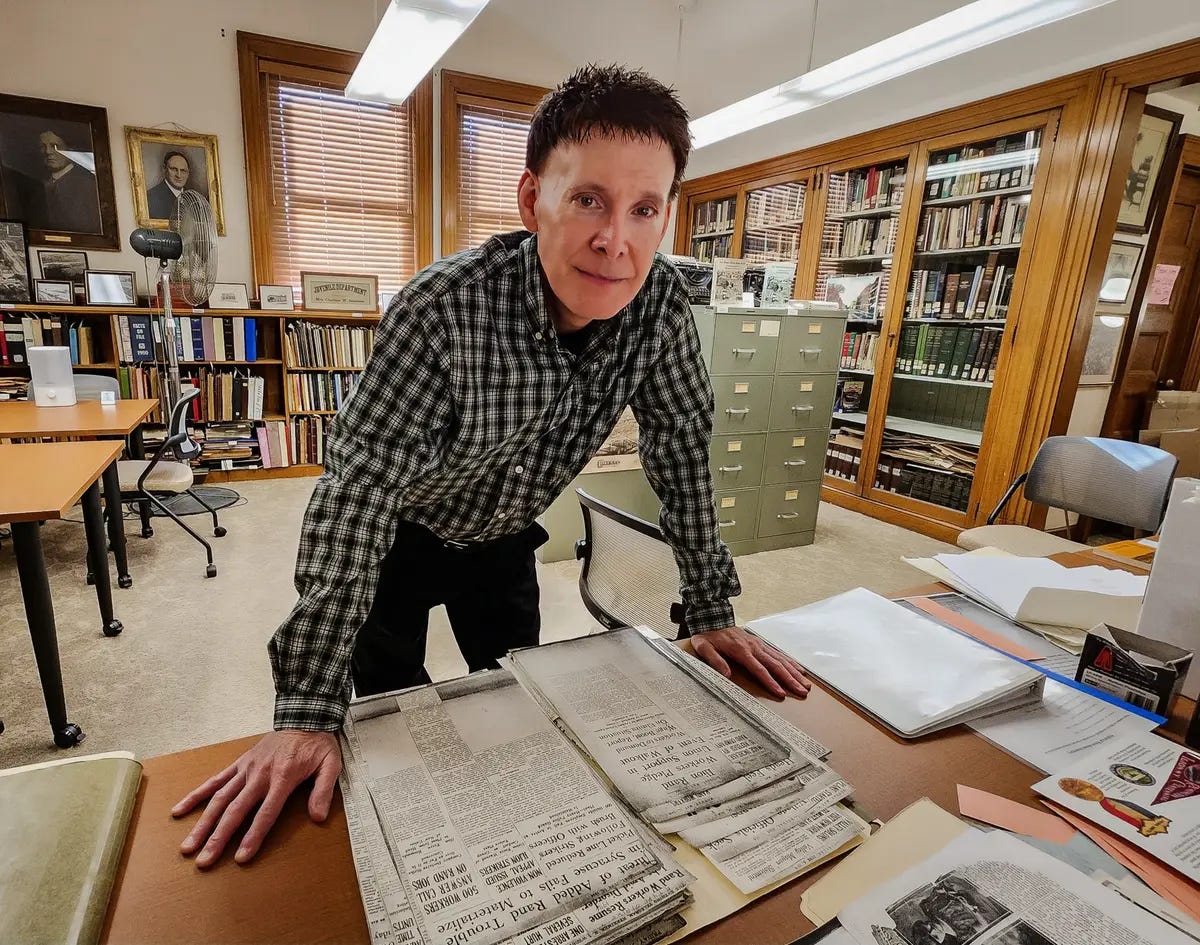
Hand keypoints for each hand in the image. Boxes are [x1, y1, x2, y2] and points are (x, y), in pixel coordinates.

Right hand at [171, 729, 340, 867]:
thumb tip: (318, 817)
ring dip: (203, 823)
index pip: (265, 813)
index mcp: (283, 777)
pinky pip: (215, 780)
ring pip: (220, 799)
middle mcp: (260, 774)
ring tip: (188, 846)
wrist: (305, 717)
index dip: (253, 836)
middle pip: (235, 811)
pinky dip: (196, 795)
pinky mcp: (239, 763)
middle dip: (218, 838)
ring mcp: (246, 769)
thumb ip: (323, 791)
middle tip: (204, 861)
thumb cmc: (317, 744)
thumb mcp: (331, 765)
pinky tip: (179, 810)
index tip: (240, 857)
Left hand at [691, 626, 811, 698]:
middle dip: (790, 679)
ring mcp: (759, 644)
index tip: (781, 693)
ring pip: (780, 659)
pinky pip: (778, 653)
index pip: (759, 669)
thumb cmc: (708, 635)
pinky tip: (799, 670)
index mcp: (741, 650)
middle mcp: (754, 647)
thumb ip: (715, 661)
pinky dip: (790, 662)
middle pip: (776, 665)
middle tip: (802, 691)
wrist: (712, 618)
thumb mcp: (704, 648)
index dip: (770, 682)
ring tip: (805, 684)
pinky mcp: (760, 643)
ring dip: (794, 672)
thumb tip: (726, 675)